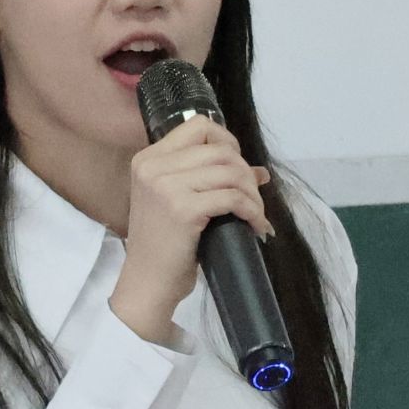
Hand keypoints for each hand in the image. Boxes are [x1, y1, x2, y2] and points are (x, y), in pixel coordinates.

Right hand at [109, 116, 273, 342]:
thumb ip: (211, 179)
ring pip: (231, 172)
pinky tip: (255, 225)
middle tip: (253, 199)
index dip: (227, 142)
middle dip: (246, 173)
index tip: (237, 168)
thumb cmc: (164, 246)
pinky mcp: (183, 208)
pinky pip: (233, 198)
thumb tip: (261, 172)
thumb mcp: (180, 203)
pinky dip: (252, 211)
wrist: (147, 283)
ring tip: (256, 214)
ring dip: (253, 194)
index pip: (198, 125)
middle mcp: (153, 166)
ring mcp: (166, 186)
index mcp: (148, 159)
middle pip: (220, 150)